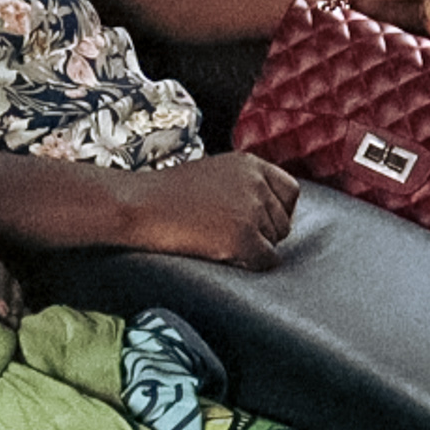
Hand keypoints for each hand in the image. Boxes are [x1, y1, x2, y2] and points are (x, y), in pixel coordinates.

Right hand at [125, 151, 303, 267]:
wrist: (139, 205)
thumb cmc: (166, 194)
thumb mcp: (213, 174)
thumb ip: (242, 186)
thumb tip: (266, 212)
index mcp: (250, 164)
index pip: (290, 192)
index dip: (277, 212)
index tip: (260, 224)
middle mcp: (257, 184)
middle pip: (283, 222)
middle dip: (263, 234)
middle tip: (229, 237)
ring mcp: (251, 210)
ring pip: (274, 242)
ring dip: (253, 249)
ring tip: (219, 242)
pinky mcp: (242, 236)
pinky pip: (265, 260)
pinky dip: (250, 265)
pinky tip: (225, 256)